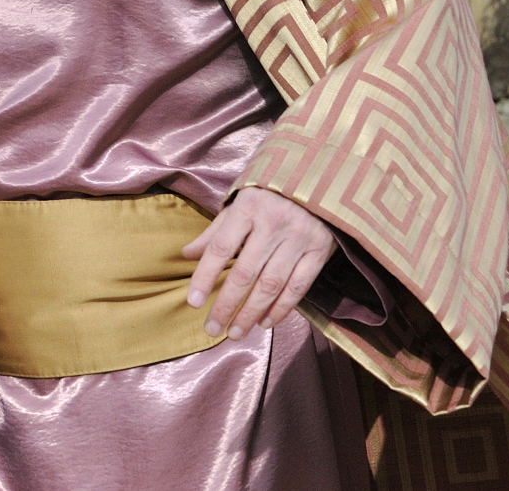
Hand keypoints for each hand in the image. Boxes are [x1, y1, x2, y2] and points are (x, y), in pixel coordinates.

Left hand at [181, 186, 336, 340]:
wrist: (322, 177)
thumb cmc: (272, 191)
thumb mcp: (241, 202)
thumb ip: (216, 231)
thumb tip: (186, 254)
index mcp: (248, 207)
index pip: (221, 248)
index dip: (205, 276)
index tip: (193, 302)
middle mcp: (273, 223)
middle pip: (245, 272)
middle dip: (226, 304)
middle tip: (212, 328)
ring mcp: (299, 238)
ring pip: (271, 284)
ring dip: (251, 313)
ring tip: (234, 332)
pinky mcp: (320, 250)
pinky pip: (298, 287)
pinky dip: (281, 309)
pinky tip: (265, 323)